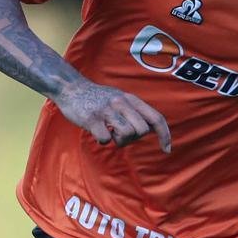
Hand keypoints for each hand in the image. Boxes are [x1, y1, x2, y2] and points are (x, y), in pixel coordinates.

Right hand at [53, 79, 170, 150]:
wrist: (71, 88)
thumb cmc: (98, 98)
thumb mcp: (121, 98)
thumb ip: (136, 111)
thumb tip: (152, 129)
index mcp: (131, 99)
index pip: (156, 117)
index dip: (165, 135)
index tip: (167, 149)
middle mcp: (121, 103)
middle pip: (142, 130)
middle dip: (133, 138)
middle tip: (119, 134)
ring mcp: (106, 110)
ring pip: (126, 135)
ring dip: (118, 140)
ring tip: (108, 132)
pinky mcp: (92, 119)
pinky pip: (106, 139)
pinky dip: (103, 140)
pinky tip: (96, 132)